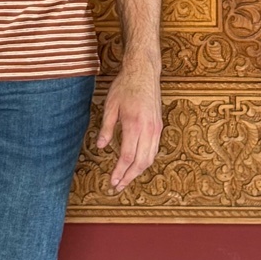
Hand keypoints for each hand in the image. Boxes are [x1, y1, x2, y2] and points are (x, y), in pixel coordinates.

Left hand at [95, 55, 162, 193]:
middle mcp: (148, 129)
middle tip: (118, 187)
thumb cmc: (125, 86)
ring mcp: (156, 128)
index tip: (112, 182)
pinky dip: (145, 161)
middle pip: (141, 162)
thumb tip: (101, 147)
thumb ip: (106, 128)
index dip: (120, 172)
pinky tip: (136, 165)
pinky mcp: (159, 126)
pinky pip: (154, 150)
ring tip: (126, 180)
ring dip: (138, 171)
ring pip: (150, 158)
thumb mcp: (110, 106)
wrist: (144, 72)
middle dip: (129, 177)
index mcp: (134, 124)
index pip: (127, 156)